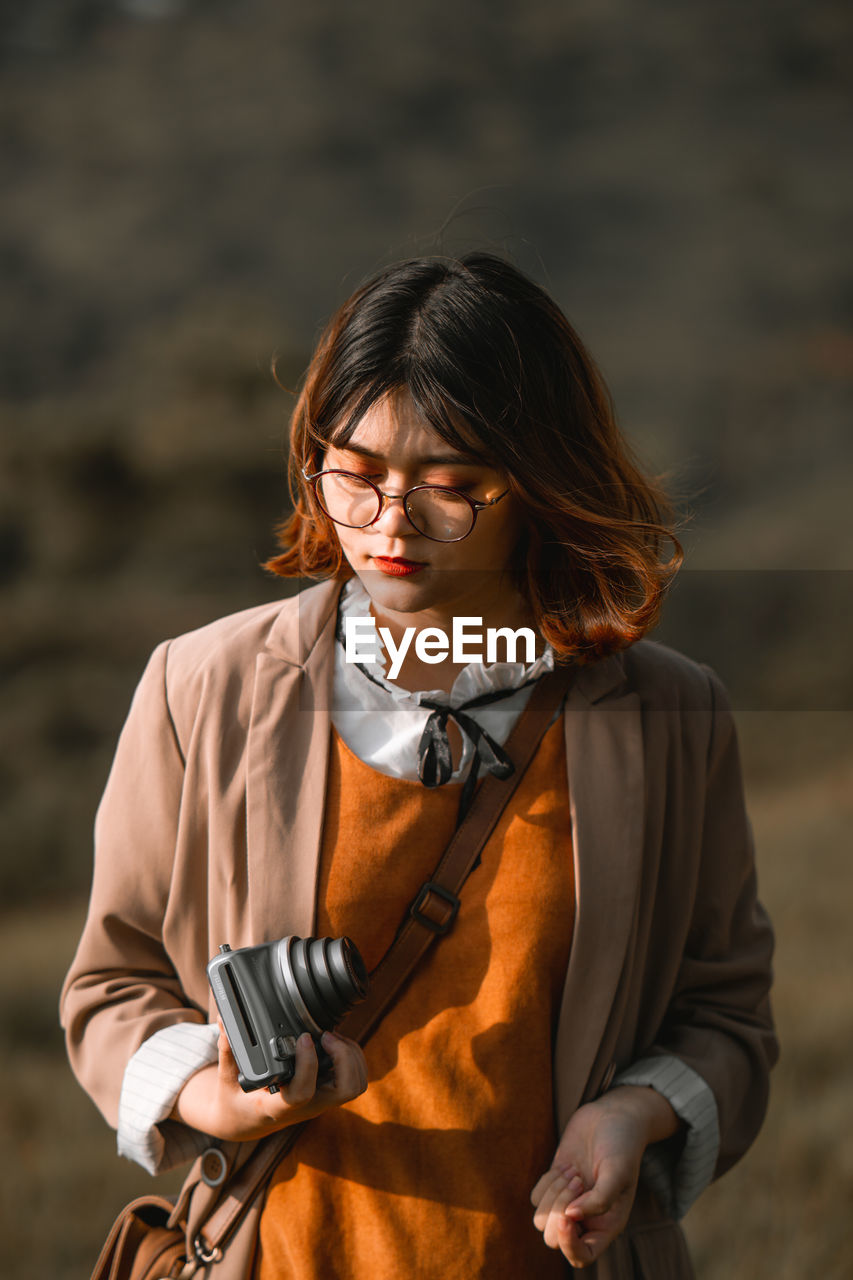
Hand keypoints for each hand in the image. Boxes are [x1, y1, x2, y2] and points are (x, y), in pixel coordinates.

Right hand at [171, 1022, 367, 1142]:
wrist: (245, 1123)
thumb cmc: (235, 1102)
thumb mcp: (225, 1080)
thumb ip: (228, 1052)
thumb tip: (224, 1021)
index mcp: (279, 1108)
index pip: (304, 1093)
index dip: (308, 1064)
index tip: (303, 1038)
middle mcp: (306, 1107)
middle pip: (346, 1090)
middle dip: (344, 1057)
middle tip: (325, 1036)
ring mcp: (320, 1102)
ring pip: (356, 1085)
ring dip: (351, 1056)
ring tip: (329, 1037)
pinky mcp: (327, 1093)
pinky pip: (353, 1079)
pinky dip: (351, 1057)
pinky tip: (332, 1043)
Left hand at [531, 1086, 678, 1268]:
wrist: (613, 1116)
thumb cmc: (622, 1146)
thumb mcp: (618, 1172)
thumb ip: (599, 1200)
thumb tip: (570, 1218)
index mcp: (606, 1225)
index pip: (581, 1257)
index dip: (568, 1246)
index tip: (566, 1218)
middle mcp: (585, 1219)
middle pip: (553, 1239)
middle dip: (558, 1211)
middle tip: (578, 1182)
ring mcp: (567, 1201)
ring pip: (541, 1219)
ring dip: (553, 1195)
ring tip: (574, 1173)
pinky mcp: (554, 1183)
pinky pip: (536, 1197)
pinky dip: (546, 1182)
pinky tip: (566, 1167)